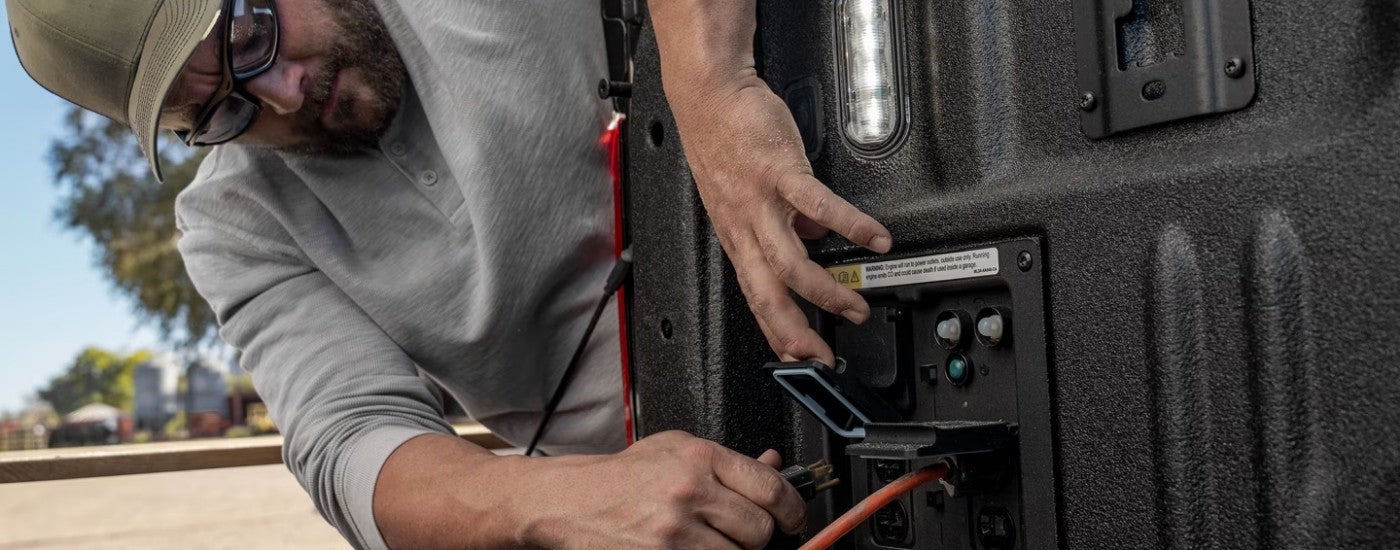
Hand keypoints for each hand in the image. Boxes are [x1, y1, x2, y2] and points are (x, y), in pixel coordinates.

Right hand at [524, 431, 805, 548]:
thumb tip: (775, 466)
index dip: (792, 509)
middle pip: (759, 530)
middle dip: (756, 535)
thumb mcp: (676, 451)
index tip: (792, 517)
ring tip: (708, 540)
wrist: (570, 502)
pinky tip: (692, 549)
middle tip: (741, 531)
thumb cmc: (621, 477)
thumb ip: (729, 462)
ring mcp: (674, 532)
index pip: (771, 488)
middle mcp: (689, 492)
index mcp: (698, 457)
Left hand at [651, 0, 893, 364]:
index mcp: (738, 236)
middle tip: (824, 357)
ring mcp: (760, 202)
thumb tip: (812, 236)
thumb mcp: (740, 194)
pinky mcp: (778, 171)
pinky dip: (849, 224)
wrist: (709, 95)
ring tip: (854, 306)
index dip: (776, 333)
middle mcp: (745, 227)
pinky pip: (817, 206)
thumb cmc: (725, 139)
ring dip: (825, 293)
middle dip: (796, 333)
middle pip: (768, 294)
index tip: (800, 359)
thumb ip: (776, 223)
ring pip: (789, 264)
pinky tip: (874, 237)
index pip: (756, 297)